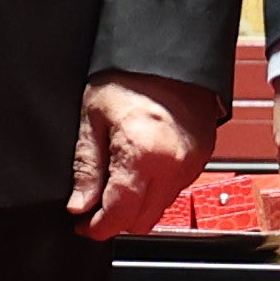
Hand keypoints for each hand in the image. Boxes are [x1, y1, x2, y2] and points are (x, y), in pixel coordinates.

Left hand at [68, 70, 216, 240]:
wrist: (171, 52)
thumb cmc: (131, 75)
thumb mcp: (93, 116)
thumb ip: (86, 166)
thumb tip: (79, 204)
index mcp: (142, 155)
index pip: (119, 215)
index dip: (97, 228)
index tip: (83, 226)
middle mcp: (173, 166)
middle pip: (142, 221)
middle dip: (116, 221)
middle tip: (93, 208)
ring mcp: (191, 165)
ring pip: (160, 209)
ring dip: (136, 208)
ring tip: (115, 186)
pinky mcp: (200, 159)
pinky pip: (175, 190)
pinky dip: (154, 191)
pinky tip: (139, 172)